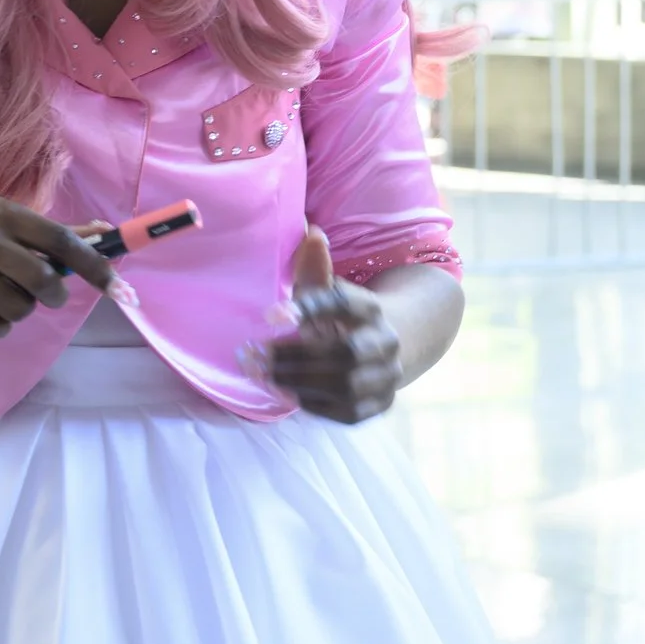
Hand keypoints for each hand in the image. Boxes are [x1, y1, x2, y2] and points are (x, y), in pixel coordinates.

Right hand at [0, 195, 116, 340]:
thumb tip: (107, 234)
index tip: (117, 287)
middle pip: (43, 281)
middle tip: (47, 293)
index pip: (62, 241)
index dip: (95, 266)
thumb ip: (56, 231)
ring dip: (22, 310)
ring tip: (6, 295)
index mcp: (6, 215)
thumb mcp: (6, 214)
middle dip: (54, 295)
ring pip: (19, 310)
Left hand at [253, 227, 400, 424]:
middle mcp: (386, 342)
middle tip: (257, 354)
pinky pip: (346, 411)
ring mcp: (386, 377)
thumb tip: (310, 231)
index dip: (310, 308)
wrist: (387, 346)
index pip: (344, 304)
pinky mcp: (380, 405)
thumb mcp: (329, 291)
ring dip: (299, 382)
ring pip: (347, 386)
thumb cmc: (342, 317)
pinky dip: (313, 404)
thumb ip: (314, 268)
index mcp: (371, 308)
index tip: (270, 314)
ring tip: (264, 375)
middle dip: (297, 356)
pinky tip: (285, 392)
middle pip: (347, 353)